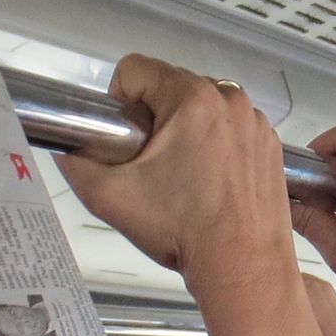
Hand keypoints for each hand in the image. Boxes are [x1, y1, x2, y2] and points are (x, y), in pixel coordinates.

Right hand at [58, 56, 328, 335]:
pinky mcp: (269, 145)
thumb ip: (76, 165)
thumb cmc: (187, 234)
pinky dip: (217, 148)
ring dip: (187, 132)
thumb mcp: (110, 198)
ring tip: (183, 178)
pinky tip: (209, 183)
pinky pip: (232, 129)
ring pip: (203, 107)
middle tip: (154, 168)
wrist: (241, 267)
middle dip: (155, 120)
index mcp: (192, 100)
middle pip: (171, 87)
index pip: (136, 69)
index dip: (119, 102)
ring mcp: (255, 123)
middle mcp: (230, 102)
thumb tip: (66, 149)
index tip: (126, 136)